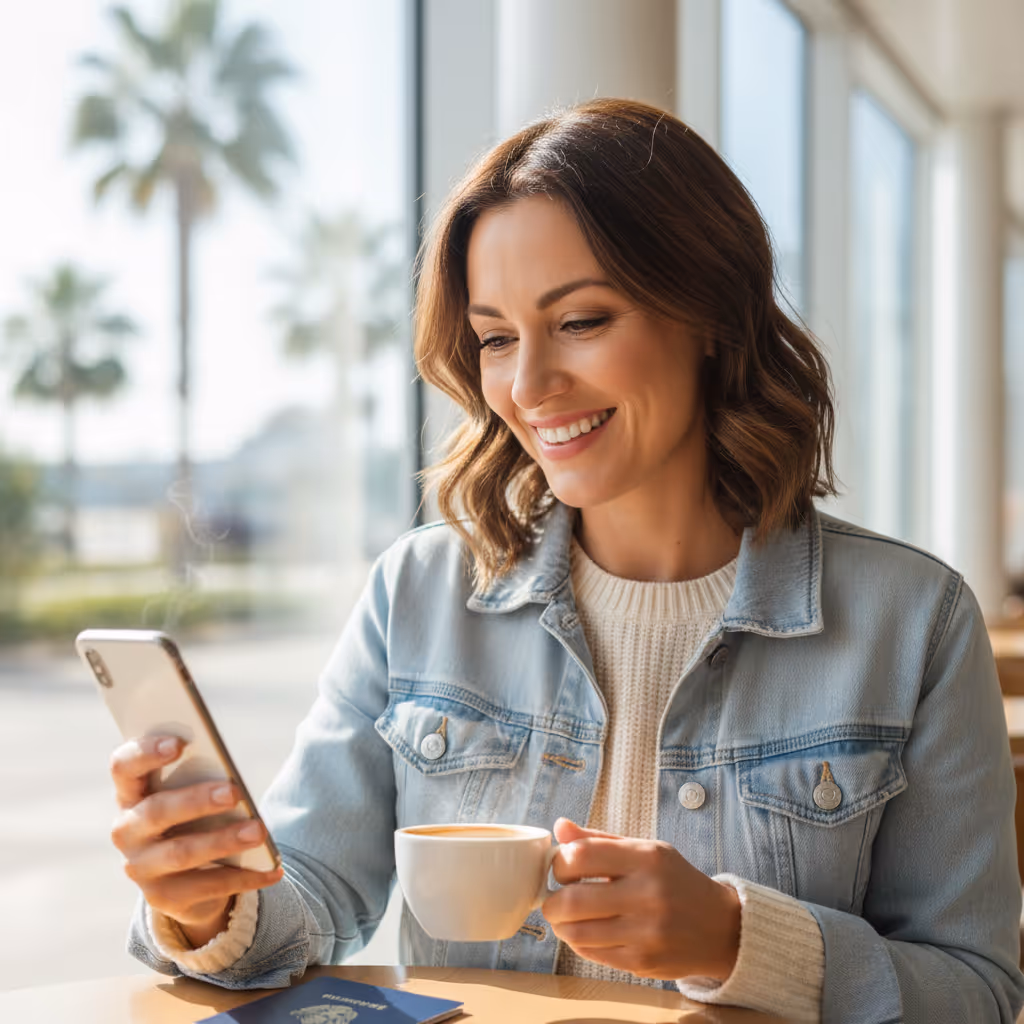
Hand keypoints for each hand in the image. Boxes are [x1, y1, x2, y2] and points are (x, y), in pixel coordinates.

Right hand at [109, 735, 283, 946]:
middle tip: (234, 792)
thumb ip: (201, 777)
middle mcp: (127, 831)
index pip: (124, 767)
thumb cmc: (192, 815)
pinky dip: (245, 877)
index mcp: (131, 794)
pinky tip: (273, 870)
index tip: (179, 743)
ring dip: (223, 841)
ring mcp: (142, 868)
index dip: (145, 753)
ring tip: (259, 831)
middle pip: (156, 811)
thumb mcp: (192, 793)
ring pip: (182, 853)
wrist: (186, 876)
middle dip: (197, 800)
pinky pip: (207, 887)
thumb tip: (231, 776)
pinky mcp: (163, 898)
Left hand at [542, 818, 739, 980]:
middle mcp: (648, 895)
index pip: (582, 856)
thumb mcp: (644, 850)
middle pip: (573, 900)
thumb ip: (599, 840)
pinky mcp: (643, 962)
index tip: (562, 868)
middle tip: (552, 899)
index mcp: (647, 858)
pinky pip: (592, 954)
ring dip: (560, 925)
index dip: (560, 863)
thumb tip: (559, 826)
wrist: (720, 927)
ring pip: (577, 933)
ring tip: (564, 917)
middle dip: (551, 902)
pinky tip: (586, 932)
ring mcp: (646, 933)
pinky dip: (579, 943)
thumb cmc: (674, 881)